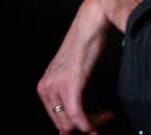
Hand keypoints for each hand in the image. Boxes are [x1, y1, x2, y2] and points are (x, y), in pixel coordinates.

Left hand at [38, 0, 115, 133]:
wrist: (89, 26)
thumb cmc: (84, 46)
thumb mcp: (71, 74)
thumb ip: (69, 96)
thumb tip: (76, 121)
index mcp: (44, 87)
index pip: (57, 120)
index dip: (76, 127)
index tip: (92, 126)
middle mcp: (46, 88)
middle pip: (64, 125)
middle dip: (86, 126)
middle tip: (103, 121)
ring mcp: (57, 86)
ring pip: (72, 123)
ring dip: (93, 124)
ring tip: (106, 117)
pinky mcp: (71, 84)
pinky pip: (78, 114)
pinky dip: (91, 122)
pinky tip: (104, 117)